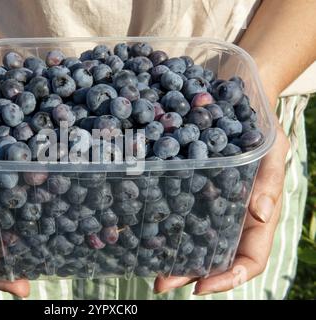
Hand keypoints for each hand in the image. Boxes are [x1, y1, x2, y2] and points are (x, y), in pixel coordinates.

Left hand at [154, 92, 289, 294]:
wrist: (232, 99)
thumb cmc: (259, 125)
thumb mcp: (271, 147)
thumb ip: (269, 180)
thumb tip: (262, 214)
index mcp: (255, 215)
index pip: (249, 258)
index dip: (228, 278)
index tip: (201, 287)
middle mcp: (229, 216)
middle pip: (212, 256)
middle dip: (187, 273)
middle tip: (160, 283)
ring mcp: (206, 204)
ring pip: (190, 240)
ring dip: (168, 256)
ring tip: (144, 266)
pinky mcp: (186, 187)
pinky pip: (173, 209)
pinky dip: (157, 223)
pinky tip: (136, 228)